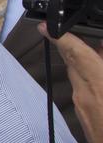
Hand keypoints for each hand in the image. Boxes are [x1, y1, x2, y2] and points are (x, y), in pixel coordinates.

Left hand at [41, 23, 102, 142]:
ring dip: (84, 61)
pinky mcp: (84, 116)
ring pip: (79, 76)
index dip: (61, 37)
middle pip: (74, 62)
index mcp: (98, 86)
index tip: (45, 26)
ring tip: (95, 52)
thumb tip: (100, 55)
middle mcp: (85, 95)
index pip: (76, 55)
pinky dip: (91, 77)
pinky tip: (100, 76)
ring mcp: (82, 107)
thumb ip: (102, 67)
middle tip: (73, 31)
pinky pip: (84, 89)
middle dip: (73, 45)